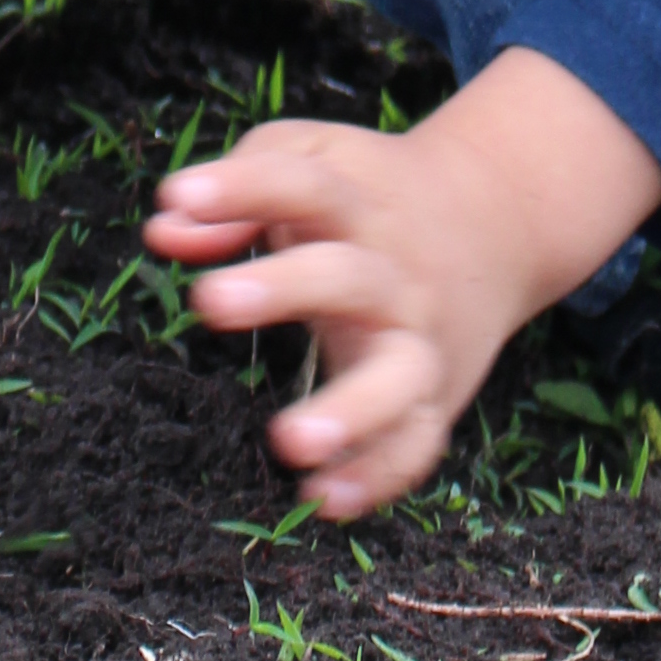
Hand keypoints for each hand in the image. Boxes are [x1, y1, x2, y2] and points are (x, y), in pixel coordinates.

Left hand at [146, 49, 660, 520]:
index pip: (301, 184)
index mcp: (357, 204)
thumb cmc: (367, 197)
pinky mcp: (433, 398)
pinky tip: (322, 499)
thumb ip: (235, 191)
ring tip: (289, 441)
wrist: (496, 221)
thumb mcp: (313, 162)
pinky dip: (377, 477)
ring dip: (351, 411)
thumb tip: (163, 230)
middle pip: (347, 276)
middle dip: (283, 287)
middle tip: (208, 300)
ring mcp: (418, 339)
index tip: (181, 195)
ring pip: (398, 376)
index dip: (241, 188)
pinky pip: (414, 445)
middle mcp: (392, 272)